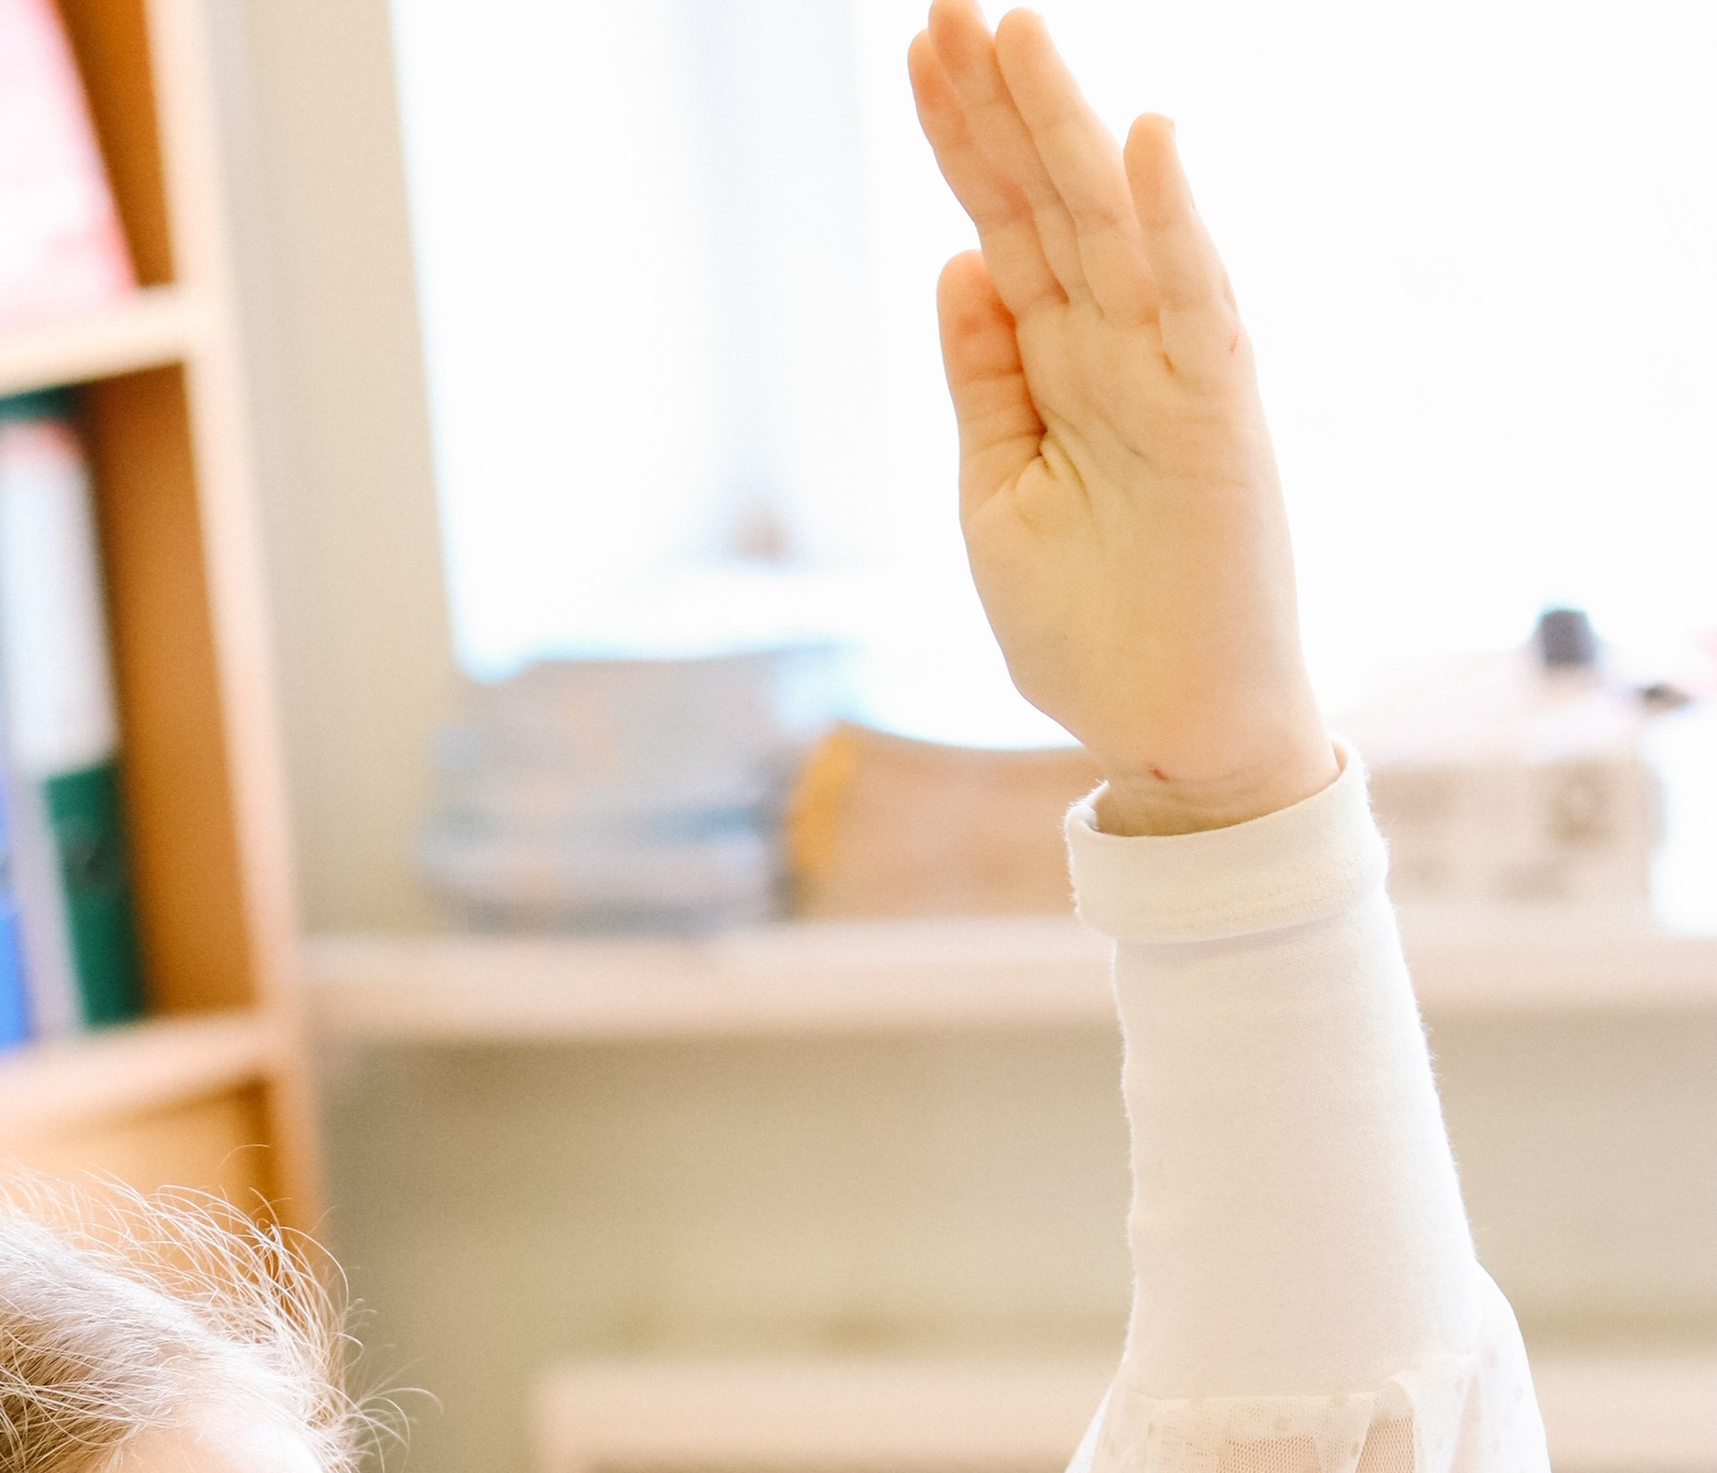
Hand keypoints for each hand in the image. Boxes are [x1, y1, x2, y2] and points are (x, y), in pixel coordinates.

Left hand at [908, 0, 1335, 833]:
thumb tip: (956, 261)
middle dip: (997, 106)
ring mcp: (1168, 373)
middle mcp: (1112, 348)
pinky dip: (1172, 222)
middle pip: (1045, 204)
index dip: (960, 141)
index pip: (1000, 227)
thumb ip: (985, 381)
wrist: (1169, 733)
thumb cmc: (1089, 629)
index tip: (920, 51)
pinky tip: (1146, 139)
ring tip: (1017, 33)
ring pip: (1109, 227)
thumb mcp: (997, 497)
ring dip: (1065, 131)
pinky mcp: (1218, 415)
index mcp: (1054, 366)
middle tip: (947, 6)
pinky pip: (1195, 302)